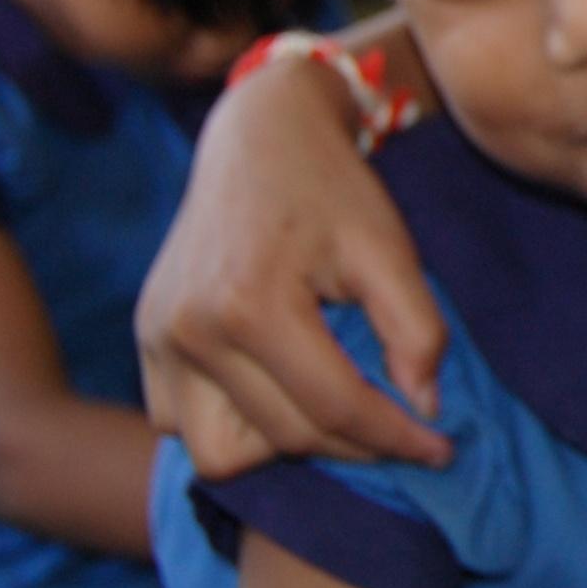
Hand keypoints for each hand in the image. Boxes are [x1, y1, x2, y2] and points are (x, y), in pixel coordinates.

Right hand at [134, 60, 451, 474]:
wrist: (259, 136)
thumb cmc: (331, 186)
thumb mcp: (389, 247)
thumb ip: (416, 330)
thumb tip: (424, 408)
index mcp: (250, 304)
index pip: (333, 408)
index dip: (396, 437)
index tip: (441, 448)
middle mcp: (190, 329)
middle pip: (282, 437)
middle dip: (353, 445)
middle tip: (402, 428)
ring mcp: (158, 336)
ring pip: (218, 451)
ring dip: (283, 446)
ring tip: (334, 412)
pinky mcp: (145, 338)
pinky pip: (181, 422)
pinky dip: (235, 424)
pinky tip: (281, 391)